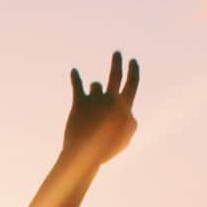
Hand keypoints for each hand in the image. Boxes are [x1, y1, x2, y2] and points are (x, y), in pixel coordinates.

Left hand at [61, 50, 138, 164]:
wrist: (85, 153)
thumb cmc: (106, 148)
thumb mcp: (126, 138)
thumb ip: (130, 123)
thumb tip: (128, 112)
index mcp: (125, 107)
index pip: (132, 84)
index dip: (133, 71)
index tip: (132, 61)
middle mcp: (111, 99)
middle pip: (115, 75)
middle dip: (117, 62)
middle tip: (117, 53)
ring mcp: (95, 99)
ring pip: (95, 85)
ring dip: (94, 92)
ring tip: (90, 110)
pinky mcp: (79, 102)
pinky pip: (77, 84)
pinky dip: (75, 77)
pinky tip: (74, 71)